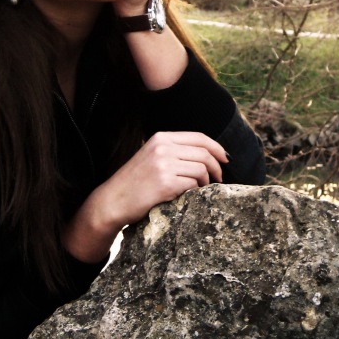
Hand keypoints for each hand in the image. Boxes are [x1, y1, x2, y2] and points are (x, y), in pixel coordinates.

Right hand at [63, 131, 227, 262]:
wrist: (112, 200)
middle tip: (218, 178)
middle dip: (217, 167)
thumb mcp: (152, 156)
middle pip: (204, 153)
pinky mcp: (165, 184)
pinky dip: (196, 191)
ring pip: (201, 169)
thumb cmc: (134, 182)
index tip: (225, 159)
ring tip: (201, 188)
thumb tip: (207, 154)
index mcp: (161, 138)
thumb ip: (174, 151)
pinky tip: (188, 195)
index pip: (199, 137)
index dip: (217, 147)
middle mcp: (162, 148)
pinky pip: (193, 184)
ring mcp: (163, 165)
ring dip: (206, 181)